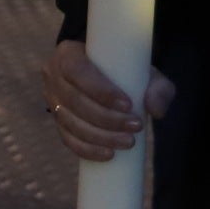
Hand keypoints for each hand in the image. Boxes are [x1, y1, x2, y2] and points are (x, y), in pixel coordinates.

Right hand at [41, 39, 176, 161]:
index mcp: (68, 54)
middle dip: (106, 118)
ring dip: (100, 136)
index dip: (100, 90)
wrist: (107, 77)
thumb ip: (158, 88)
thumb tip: (155, 110)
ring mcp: (51, 99)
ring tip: (128, 142)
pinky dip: (87, 149)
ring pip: (70, 122)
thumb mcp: (145, 72)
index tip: (128, 105)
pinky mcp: (56, 121)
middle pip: (74, 100)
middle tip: (136, 127)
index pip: (77, 71)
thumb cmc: (125, 72)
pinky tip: (108, 154)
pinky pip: (66, 138)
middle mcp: (53, 75)